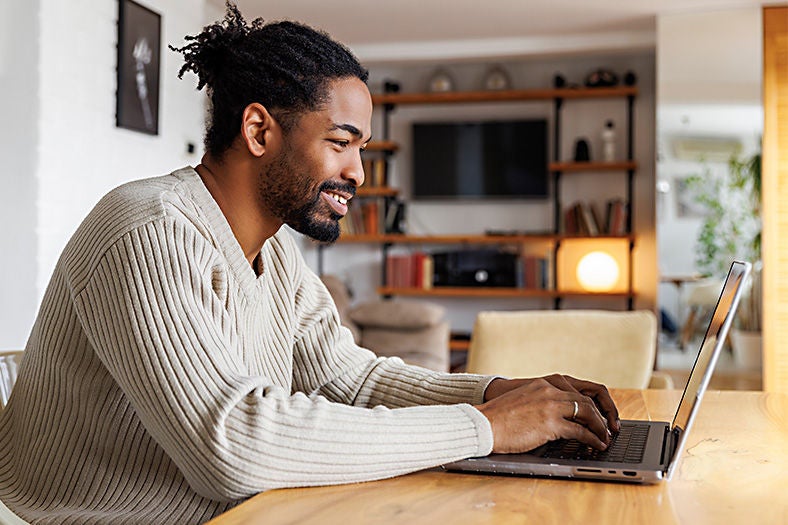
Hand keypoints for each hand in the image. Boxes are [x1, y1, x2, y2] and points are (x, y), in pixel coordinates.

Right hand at [476, 375, 618, 453]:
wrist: (483, 424)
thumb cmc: (497, 419)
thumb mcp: (521, 402)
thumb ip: (538, 404)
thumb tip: (553, 420)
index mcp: (542, 384)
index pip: (575, 392)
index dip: (590, 405)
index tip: (596, 416)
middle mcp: (549, 391)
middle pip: (586, 400)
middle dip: (601, 416)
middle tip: (607, 428)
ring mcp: (551, 406)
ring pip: (587, 413)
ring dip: (600, 428)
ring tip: (605, 438)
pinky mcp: (550, 424)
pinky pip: (581, 431)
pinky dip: (593, 439)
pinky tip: (596, 446)